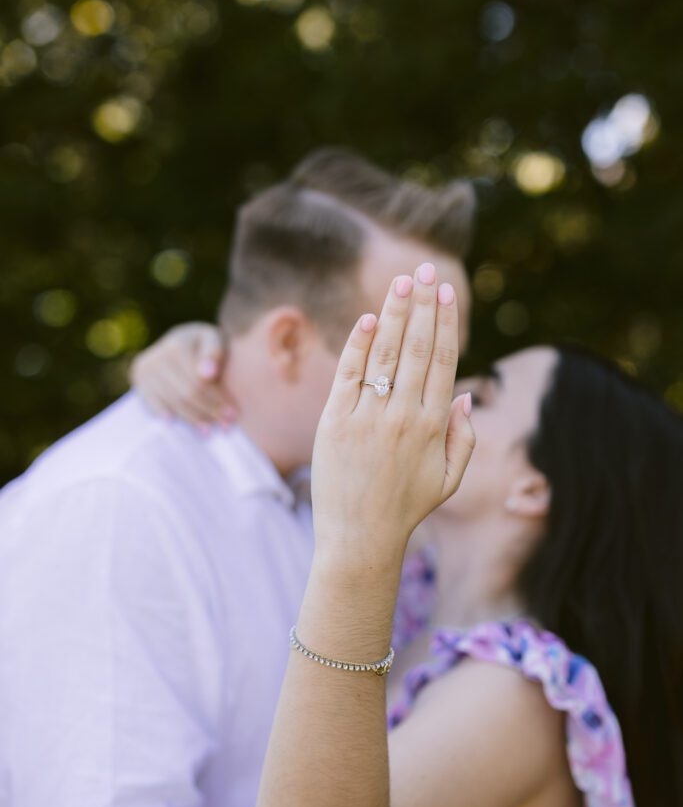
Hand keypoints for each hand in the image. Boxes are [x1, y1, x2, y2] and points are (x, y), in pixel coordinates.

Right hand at [129, 322, 236, 426]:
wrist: (180, 338)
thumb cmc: (204, 343)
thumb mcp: (213, 338)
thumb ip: (214, 352)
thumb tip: (207, 374)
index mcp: (178, 345)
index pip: (200, 382)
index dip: (217, 400)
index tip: (233, 414)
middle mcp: (158, 356)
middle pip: (186, 394)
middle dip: (208, 412)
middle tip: (225, 426)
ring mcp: (146, 368)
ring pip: (173, 402)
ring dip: (193, 419)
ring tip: (209, 430)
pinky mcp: (138, 377)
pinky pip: (153, 403)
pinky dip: (168, 415)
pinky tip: (180, 424)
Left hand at [311, 263, 474, 567]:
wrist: (359, 538)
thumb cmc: (406, 508)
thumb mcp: (449, 479)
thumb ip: (464, 436)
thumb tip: (465, 391)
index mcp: (434, 426)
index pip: (441, 360)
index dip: (445, 322)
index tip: (446, 291)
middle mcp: (403, 416)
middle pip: (415, 348)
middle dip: (422, 304)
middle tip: (424, 269)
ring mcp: (367, 418)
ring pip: (384, 354)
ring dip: (393, 313)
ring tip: (401, 282)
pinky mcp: (334, 423)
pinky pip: (349, 375)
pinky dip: (359, 345)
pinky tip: (368, 318)